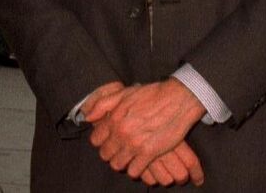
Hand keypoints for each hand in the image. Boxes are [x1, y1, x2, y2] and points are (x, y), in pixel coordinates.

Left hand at [87, 79, 204, 178]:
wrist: (177, 99)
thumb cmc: (151, 94)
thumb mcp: (123, 93)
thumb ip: (102, 104)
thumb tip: (87, 117)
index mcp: (114, 118)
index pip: (95, 140)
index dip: (101, 141)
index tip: (108, 140)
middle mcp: (121, 132)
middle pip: (105, 154)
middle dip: (110, 153)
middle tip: (119, 149)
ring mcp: (134, 144)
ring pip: (117, 165)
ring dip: (122, 162)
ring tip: (129, 157)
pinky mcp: (149, 153)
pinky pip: (134, 171)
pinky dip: (135, 169)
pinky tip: (140, 162)